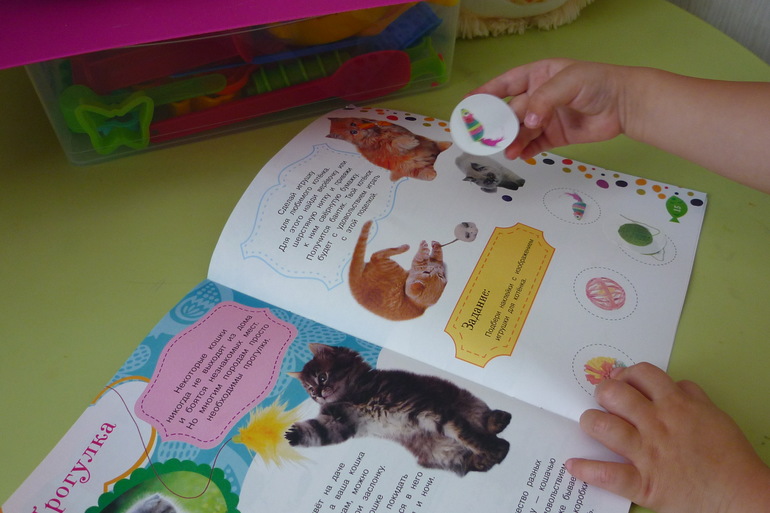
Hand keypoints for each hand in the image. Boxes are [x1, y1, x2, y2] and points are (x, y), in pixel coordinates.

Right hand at [470, 58, 629, 159]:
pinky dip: (525, 151)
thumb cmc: (597, 83)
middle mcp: (538, 97)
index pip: (507, 83)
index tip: (469, 103)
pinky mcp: (554, 137)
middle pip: (511, 111)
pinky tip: (519, 155)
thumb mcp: (569, 82)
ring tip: (508, 151)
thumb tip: (528, 121)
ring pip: (521, 130)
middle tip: (486, 135)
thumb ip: (544, 99)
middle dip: (499, 123)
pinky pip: (534, 145)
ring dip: (512, 140)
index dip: (487, 92)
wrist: (624, 105)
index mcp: (538, 76)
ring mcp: (545, 118)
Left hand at [566, 362, 769, 512]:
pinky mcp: (644, 483)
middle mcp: (657, 424)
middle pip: (615, 395)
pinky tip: (573, 465)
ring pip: (604, 426)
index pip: (642, 374)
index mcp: (677, 405)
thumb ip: (692, 395)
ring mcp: (647, 453)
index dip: (627, 373)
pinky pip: (608, 474)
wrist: (742, 496)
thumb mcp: (715, 415)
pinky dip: (587, 470)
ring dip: (591, 422)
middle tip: (603, 399)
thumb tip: (674, 384)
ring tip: (590, 423)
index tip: (621, 378)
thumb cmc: (731, 456)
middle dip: (603, 392)